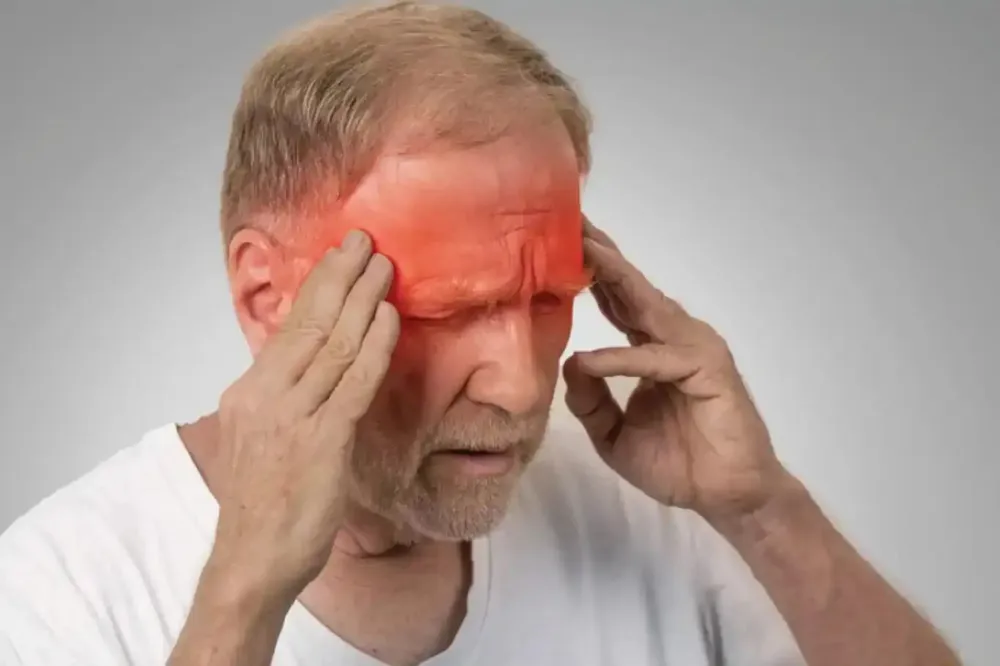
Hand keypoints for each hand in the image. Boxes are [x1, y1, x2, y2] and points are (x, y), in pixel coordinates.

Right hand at [210, 230, 398, 598]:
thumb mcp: (264, 437)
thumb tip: (314, 363)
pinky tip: (388, 318)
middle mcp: (265, 396)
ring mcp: (292, 417)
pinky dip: (372, 346)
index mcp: (250, 392)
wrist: (252, 560)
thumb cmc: (262, 504)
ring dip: (362, 299)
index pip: (288, 325)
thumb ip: (288, 397)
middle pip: (308, 321)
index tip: (338, 256)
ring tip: (384, 266)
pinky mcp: (321, 442)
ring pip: (331, 343)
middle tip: (365, 240)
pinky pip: (352, 382)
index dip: (317, 286)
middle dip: (340, 275)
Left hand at [563, 217, 789, 519]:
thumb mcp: (613, 434)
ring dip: (613, 276)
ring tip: (581, 247)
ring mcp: (694, 348)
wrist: (726, 497)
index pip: (614, 299)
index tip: (554, 239)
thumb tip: (569, 363)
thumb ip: (590, 400)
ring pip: (646, 306)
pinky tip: (591, 359)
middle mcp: (673, 336)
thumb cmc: (677, 464)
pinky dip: (621, 359)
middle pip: (629, 287)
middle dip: (598, 252)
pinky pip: (655, 359)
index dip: (588, 270)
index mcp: (651, 346)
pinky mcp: (709, 370)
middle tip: (567, 217)